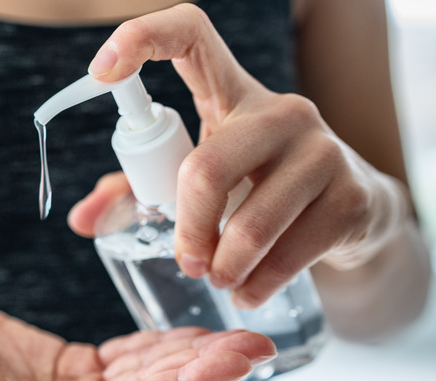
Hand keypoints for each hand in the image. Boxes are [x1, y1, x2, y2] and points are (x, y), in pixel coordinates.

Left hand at [69, 4, 408, 308]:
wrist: (354, 212)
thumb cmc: (257, 187)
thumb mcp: (203, 177)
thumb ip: (140, 187)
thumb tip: (81, 220)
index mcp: (232, 94)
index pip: (192, 34)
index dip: (143, 38)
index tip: (101, 71)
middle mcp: (282, 112)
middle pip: (207, 169)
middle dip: (187, 230)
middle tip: (186, 262)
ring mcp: (323, 150)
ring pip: (250, 223)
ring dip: (223, 267)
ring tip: (218, 279)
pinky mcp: (352, 196)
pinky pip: (289, 254)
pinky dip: (258, 285)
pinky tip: (249, 291)